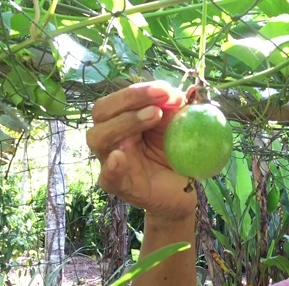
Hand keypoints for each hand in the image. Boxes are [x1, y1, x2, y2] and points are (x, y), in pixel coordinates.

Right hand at [87, 81, 196, 220]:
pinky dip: (112, 167)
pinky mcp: (120, 187)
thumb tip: (189, 90)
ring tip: (154, 115)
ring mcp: (112, 162)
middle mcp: (112, 138)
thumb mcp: (181, 126)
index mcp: (123, 120)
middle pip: (102, 111)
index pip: (118, 99)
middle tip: (160, 98)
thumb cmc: (178, 155)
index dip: (139, 91)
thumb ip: (179, 109)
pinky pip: (108, 178)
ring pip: (98, 138)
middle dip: (130, 99)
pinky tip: (120, 156)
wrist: (186, 192)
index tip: (165, 90)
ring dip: (124, 122)